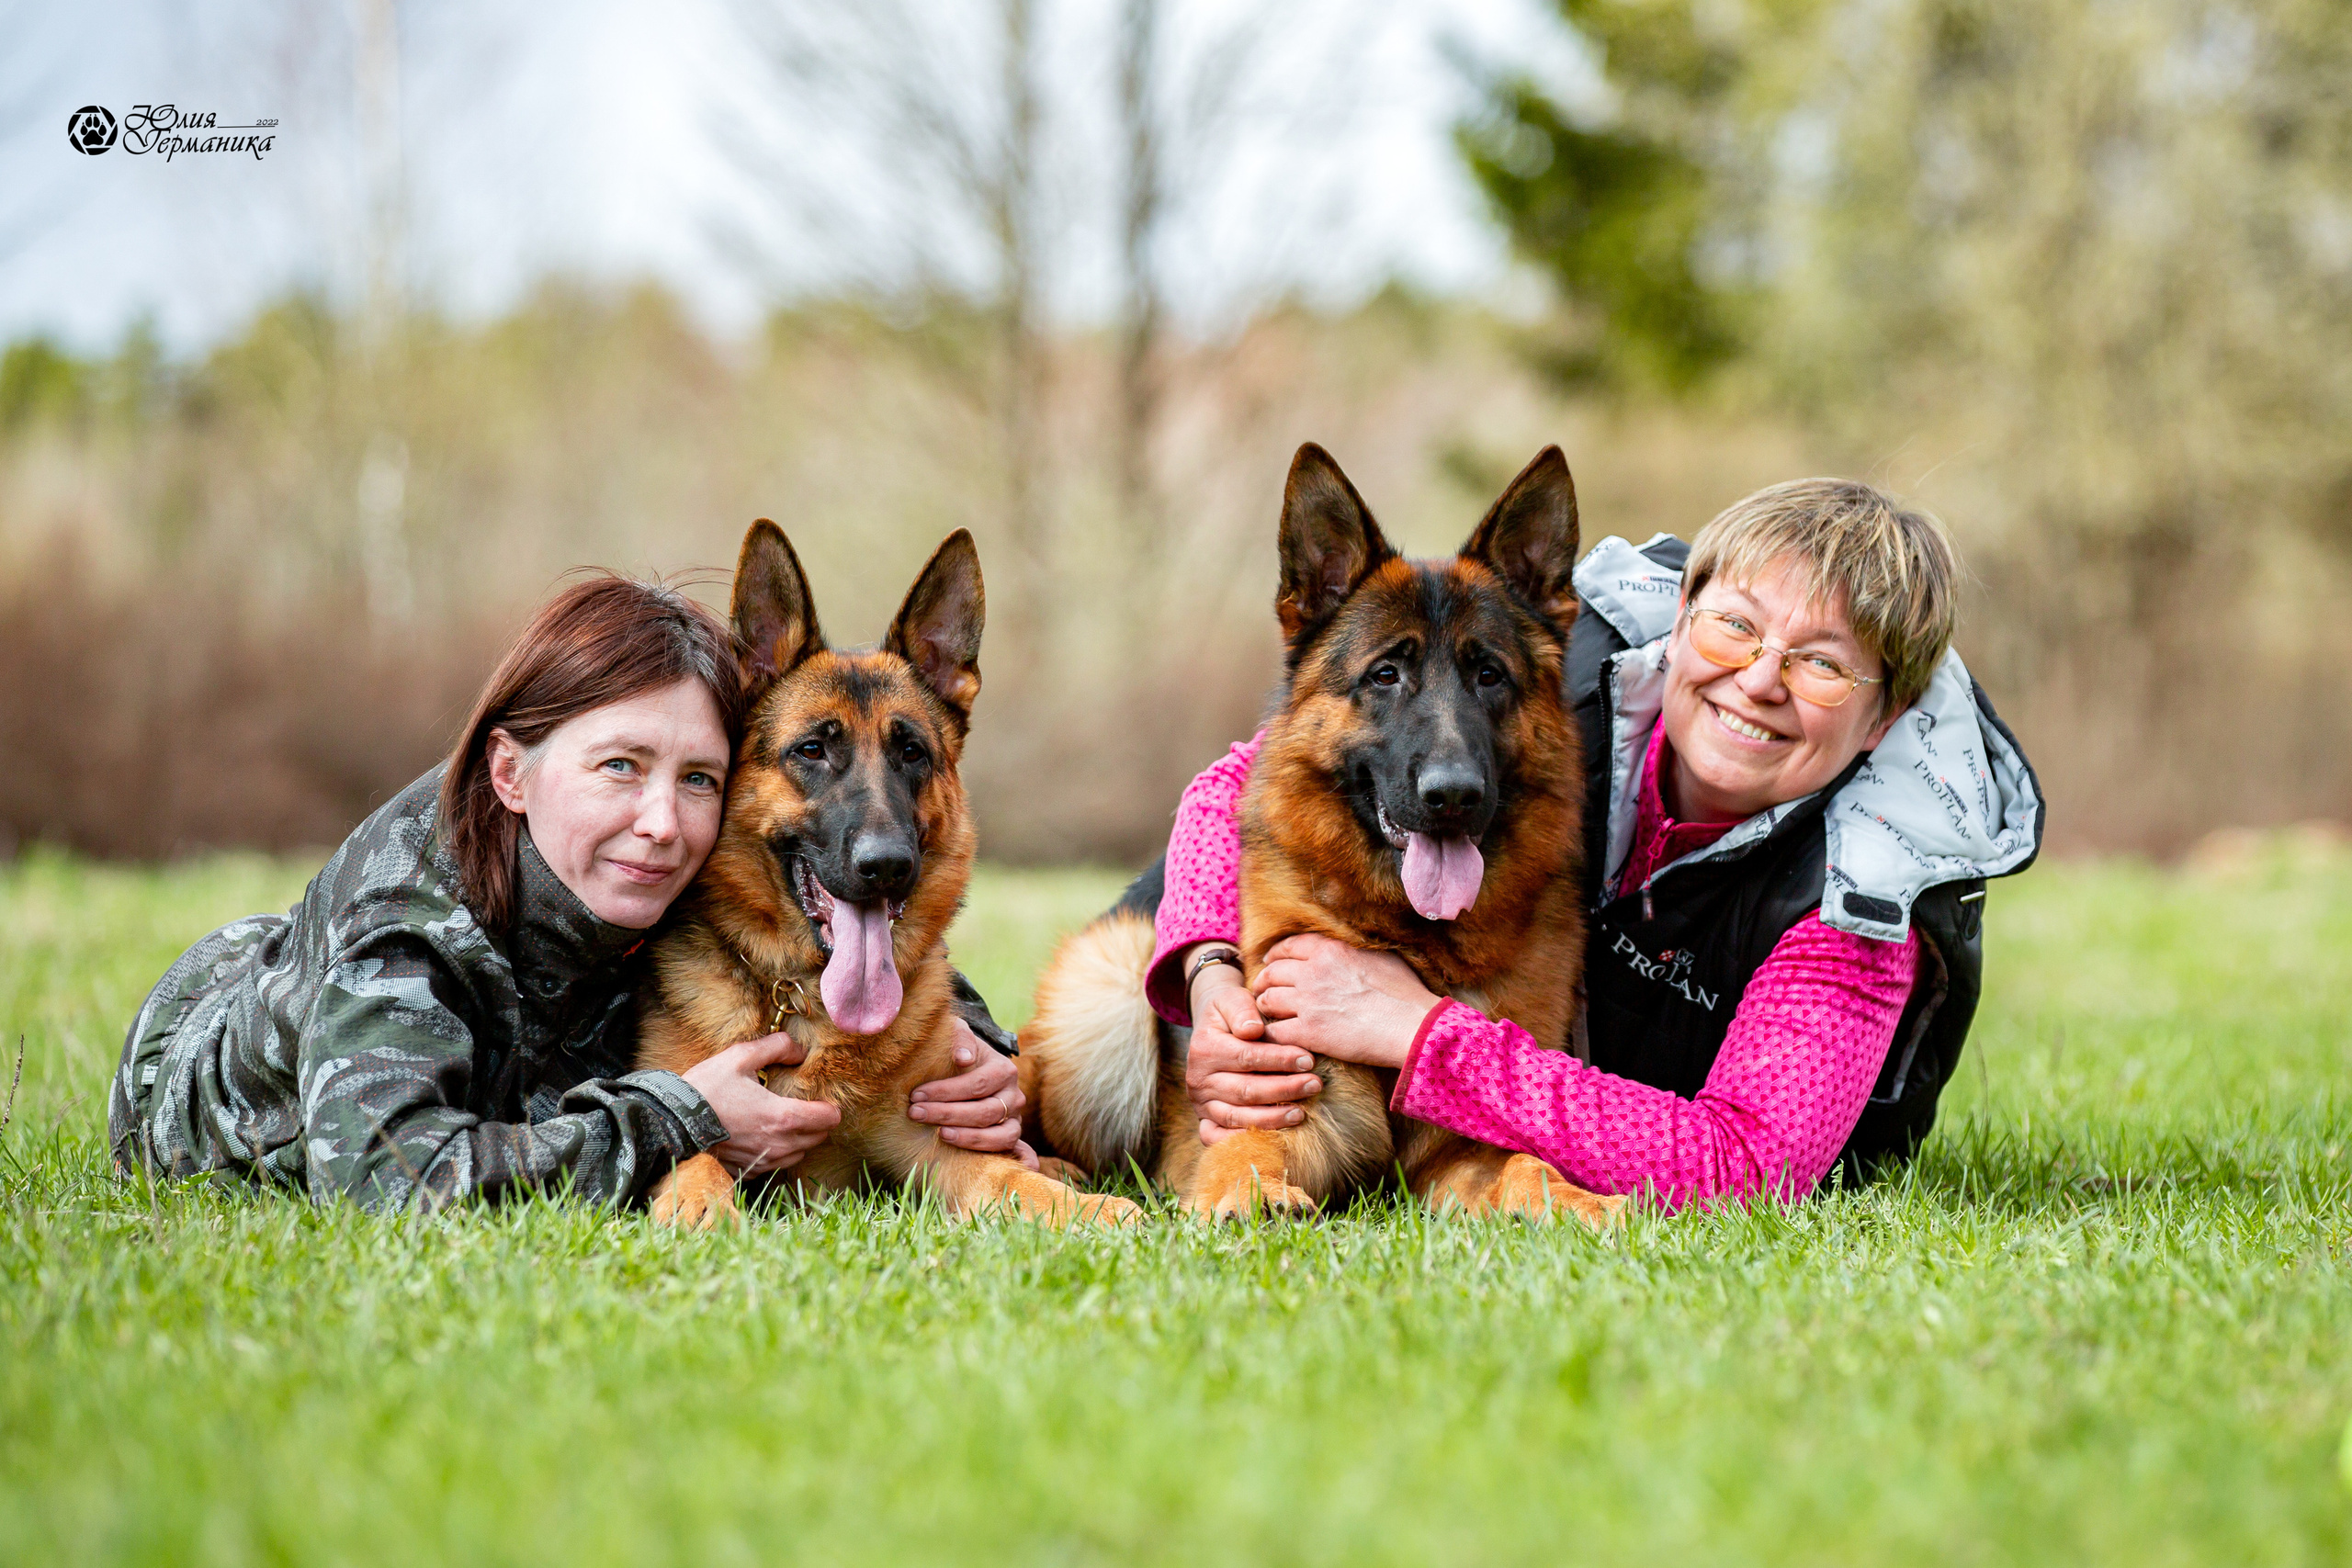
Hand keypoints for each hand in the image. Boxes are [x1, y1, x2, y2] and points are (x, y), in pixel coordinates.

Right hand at [680, 1031, 842, 1176]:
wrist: (671, 1124)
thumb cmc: (705, 1090)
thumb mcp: (739, 1057)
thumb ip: (776, 1047)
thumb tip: (800, 1050)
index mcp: (783, 1117)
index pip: (829, 1118)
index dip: (829, 1106)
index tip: (819, 1096)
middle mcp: (779, 1145)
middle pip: (819, 1137)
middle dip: (816, 1121)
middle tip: (800, 1104)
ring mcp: (764, 1162)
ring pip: (799, 1153)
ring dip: (798, 1138)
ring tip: (780, 1119)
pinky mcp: (749, 1171)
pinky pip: (776, 1163)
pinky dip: (776, 1151)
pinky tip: (760, 1134)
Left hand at [906, 1018, 1037, 1168]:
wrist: (970, 1067)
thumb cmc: (957, 1053)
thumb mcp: (957, 1035)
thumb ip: (959, 1038)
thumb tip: (963, 1059)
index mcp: (1004, 1070)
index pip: (978, 1084)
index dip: (946, 1092)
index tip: (916, 1095)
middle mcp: (1014, 1096)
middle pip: (986, 1112)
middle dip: (948, 1114)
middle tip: (916, 1113)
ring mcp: (1014, 1120)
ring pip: (1001, 1136)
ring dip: (969, 1139)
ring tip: (940, 1134)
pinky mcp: (1010, 1138)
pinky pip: (1017, 1151)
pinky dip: (1019, 1160)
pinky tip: (1004, 1167)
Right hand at [1186, 953, 1320, 1146]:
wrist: (1213, 1028)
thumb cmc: (1231, 1014)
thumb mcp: (1232, 999)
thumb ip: (1242, 1009)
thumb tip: (1252, 1031)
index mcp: (1204, 1048)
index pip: (1247, 1057)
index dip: (1279, 1060)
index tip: (1308, 1060)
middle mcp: (1198, 1079)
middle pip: (1245, 1090)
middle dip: (1283, 1089)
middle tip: (1315, 1085)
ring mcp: (1200, 1103)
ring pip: (1237, 1117)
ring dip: (1271, 1118)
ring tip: (1301, 1113)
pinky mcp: (1205, 1120)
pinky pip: (1218, 1137)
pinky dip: (1241, 1141)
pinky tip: (1270, 1138)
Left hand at [1253, 933, 1440, 1070]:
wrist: (1412, 1025)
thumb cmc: (1405, 993)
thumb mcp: (1381, 956)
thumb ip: (1356, 950)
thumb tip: (1350, 947)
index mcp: (1331, 950)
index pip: (1290, 945)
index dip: (1275, 953)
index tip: (1269, 960)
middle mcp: (1313, 972)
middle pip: (1273, 972)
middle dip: (1263, 980)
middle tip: (1261, 989)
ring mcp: (1308, 1002)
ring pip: (1268, 1000)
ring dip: (1264, 1006)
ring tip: (1267, 1013)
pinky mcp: (1309, 1031)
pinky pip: (1276, 1031)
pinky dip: (1271, 1034)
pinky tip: (1275, 1038)